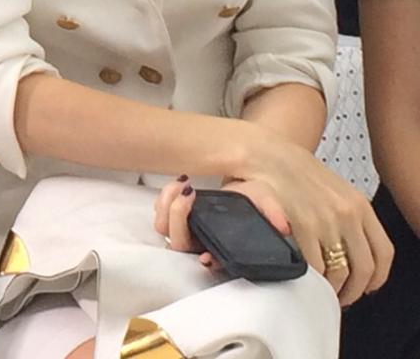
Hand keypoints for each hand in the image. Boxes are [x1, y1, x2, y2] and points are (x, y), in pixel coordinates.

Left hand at [153, 176, 281, 271]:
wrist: (241, 186)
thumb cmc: (254, 198)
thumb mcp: (266, 202)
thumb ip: (274, 214)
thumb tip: (284, 227)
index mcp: (223, 245)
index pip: (214, 262)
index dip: (209, 263)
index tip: (206, 257)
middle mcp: (202, 241)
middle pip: (180, 243)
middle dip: (178, 218)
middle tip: (190, 195)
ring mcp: (187, 230)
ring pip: (164, 228)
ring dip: (168, 204)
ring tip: (185, 184)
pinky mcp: (175, 215)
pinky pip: (160, 211)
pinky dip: (165, 196)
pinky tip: (180, 182)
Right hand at [160, 132, 394, 305]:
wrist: (262, 152)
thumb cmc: (292, 172)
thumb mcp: (333, 189)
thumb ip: (348, 217)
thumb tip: (355, 253)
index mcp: (360, 204)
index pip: (384, 252)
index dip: (377, 276)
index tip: (367, 286)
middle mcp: (348, 213)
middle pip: (363, 268)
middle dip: (353, 289)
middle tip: (341, 296)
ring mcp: (326, 220)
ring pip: (339, 271)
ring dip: (331, 288)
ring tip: (321, 291)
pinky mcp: (302, 224)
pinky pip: (314, 264)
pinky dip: (311, 277)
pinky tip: (304, 277)